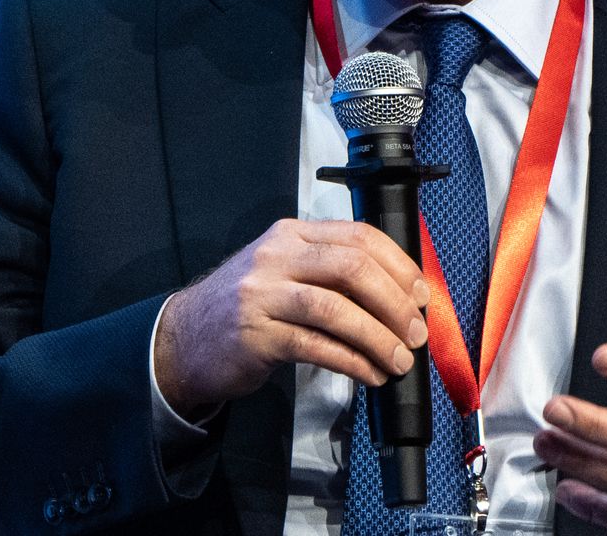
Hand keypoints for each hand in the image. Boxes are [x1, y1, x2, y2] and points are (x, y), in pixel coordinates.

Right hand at [153, 218, 428, 419]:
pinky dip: (352, 362)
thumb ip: (332, 271)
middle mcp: (277, 257)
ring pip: (336, 310)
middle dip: (394, 302)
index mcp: (292, 234)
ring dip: (378, 338)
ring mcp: (263, 295)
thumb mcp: (285, 271)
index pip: (358, 237)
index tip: (421, 294)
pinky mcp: (257, 336)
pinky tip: (370, 373)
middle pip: (352, 268)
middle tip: (416, 331)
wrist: (185, 340)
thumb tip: (401, 294)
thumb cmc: (248, 308)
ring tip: (399, 359)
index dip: (399, 265)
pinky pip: (317, 347)